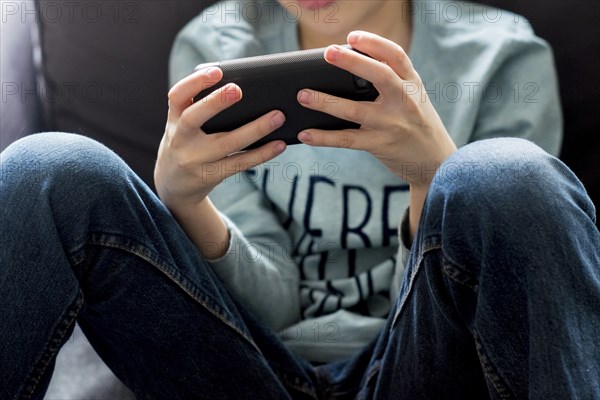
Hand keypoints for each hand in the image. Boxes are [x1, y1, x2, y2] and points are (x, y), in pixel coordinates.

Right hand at [154, 67, 286, 213]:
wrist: (174, 186)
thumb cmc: (186, 145)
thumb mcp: (181, 126)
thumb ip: (198, 106)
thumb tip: (236, 82)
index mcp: (174, 120)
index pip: (177, 96)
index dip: (194, 82)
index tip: (216, 71)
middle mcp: (181, 139)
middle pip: (193, 118)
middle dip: (215, 103)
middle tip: (238, 89)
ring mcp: (196, 160)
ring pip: (227, 143)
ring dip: (255, 129)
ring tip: (277, 117)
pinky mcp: (212, 175)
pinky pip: (240, 163)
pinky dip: (262, 153)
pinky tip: (279, 144)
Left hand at [296, 31, 456, 189]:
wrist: (435, 162)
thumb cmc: (417, 124)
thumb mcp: (413, 97)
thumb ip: (391, 81)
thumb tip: (348, 67)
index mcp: (412, 84)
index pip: (396, 56)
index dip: (374, 43)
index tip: (352, 37)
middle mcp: (404, 101)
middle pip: (379, 75)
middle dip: (352, 62)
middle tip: (328, 53)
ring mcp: (392, 124)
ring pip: (355, 110)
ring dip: (326, 102)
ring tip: (303, 95)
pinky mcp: (379, 145)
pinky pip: (347, 140)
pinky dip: (324, 137)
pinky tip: (306, 133)